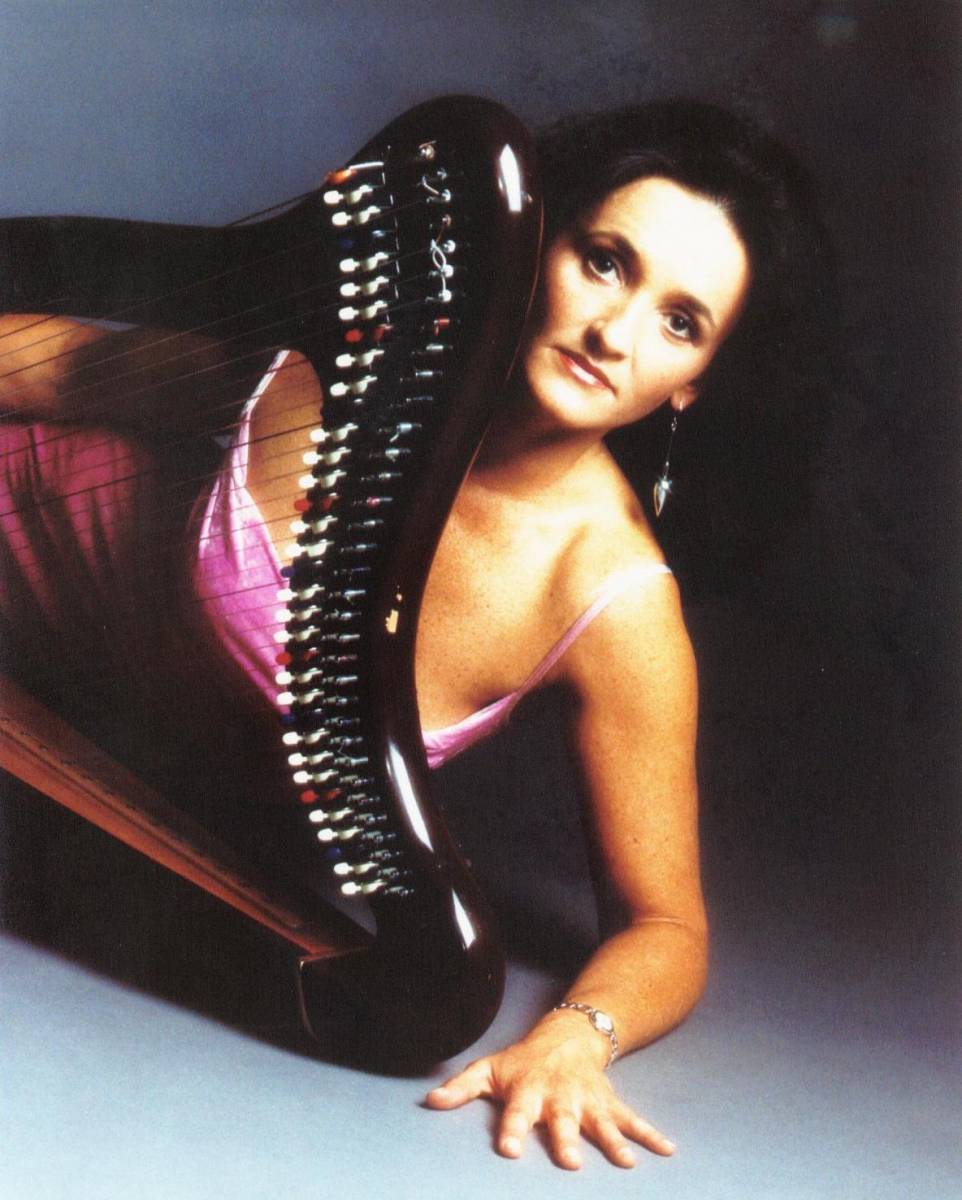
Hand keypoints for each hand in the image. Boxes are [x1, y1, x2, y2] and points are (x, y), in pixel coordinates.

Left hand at [424, 1018, 674, 1169]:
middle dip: (566, 1140)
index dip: (513, 1131)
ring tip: (626, 1163)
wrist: (567, 1034)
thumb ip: (460, 1088)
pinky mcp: (608, 1103)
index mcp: (527, 1091)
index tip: (511, 1151)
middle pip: (562, 1121)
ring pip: (600, 1123)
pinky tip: (667, 1149)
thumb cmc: (522, 1061)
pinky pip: (632, 1119)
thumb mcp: (488, 1069)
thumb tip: (429, 1102)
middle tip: (571, 1163)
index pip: (516, 1113)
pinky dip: (650, 1134)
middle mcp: (559, 1097)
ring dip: (614, 1142)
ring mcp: (587, 1100)